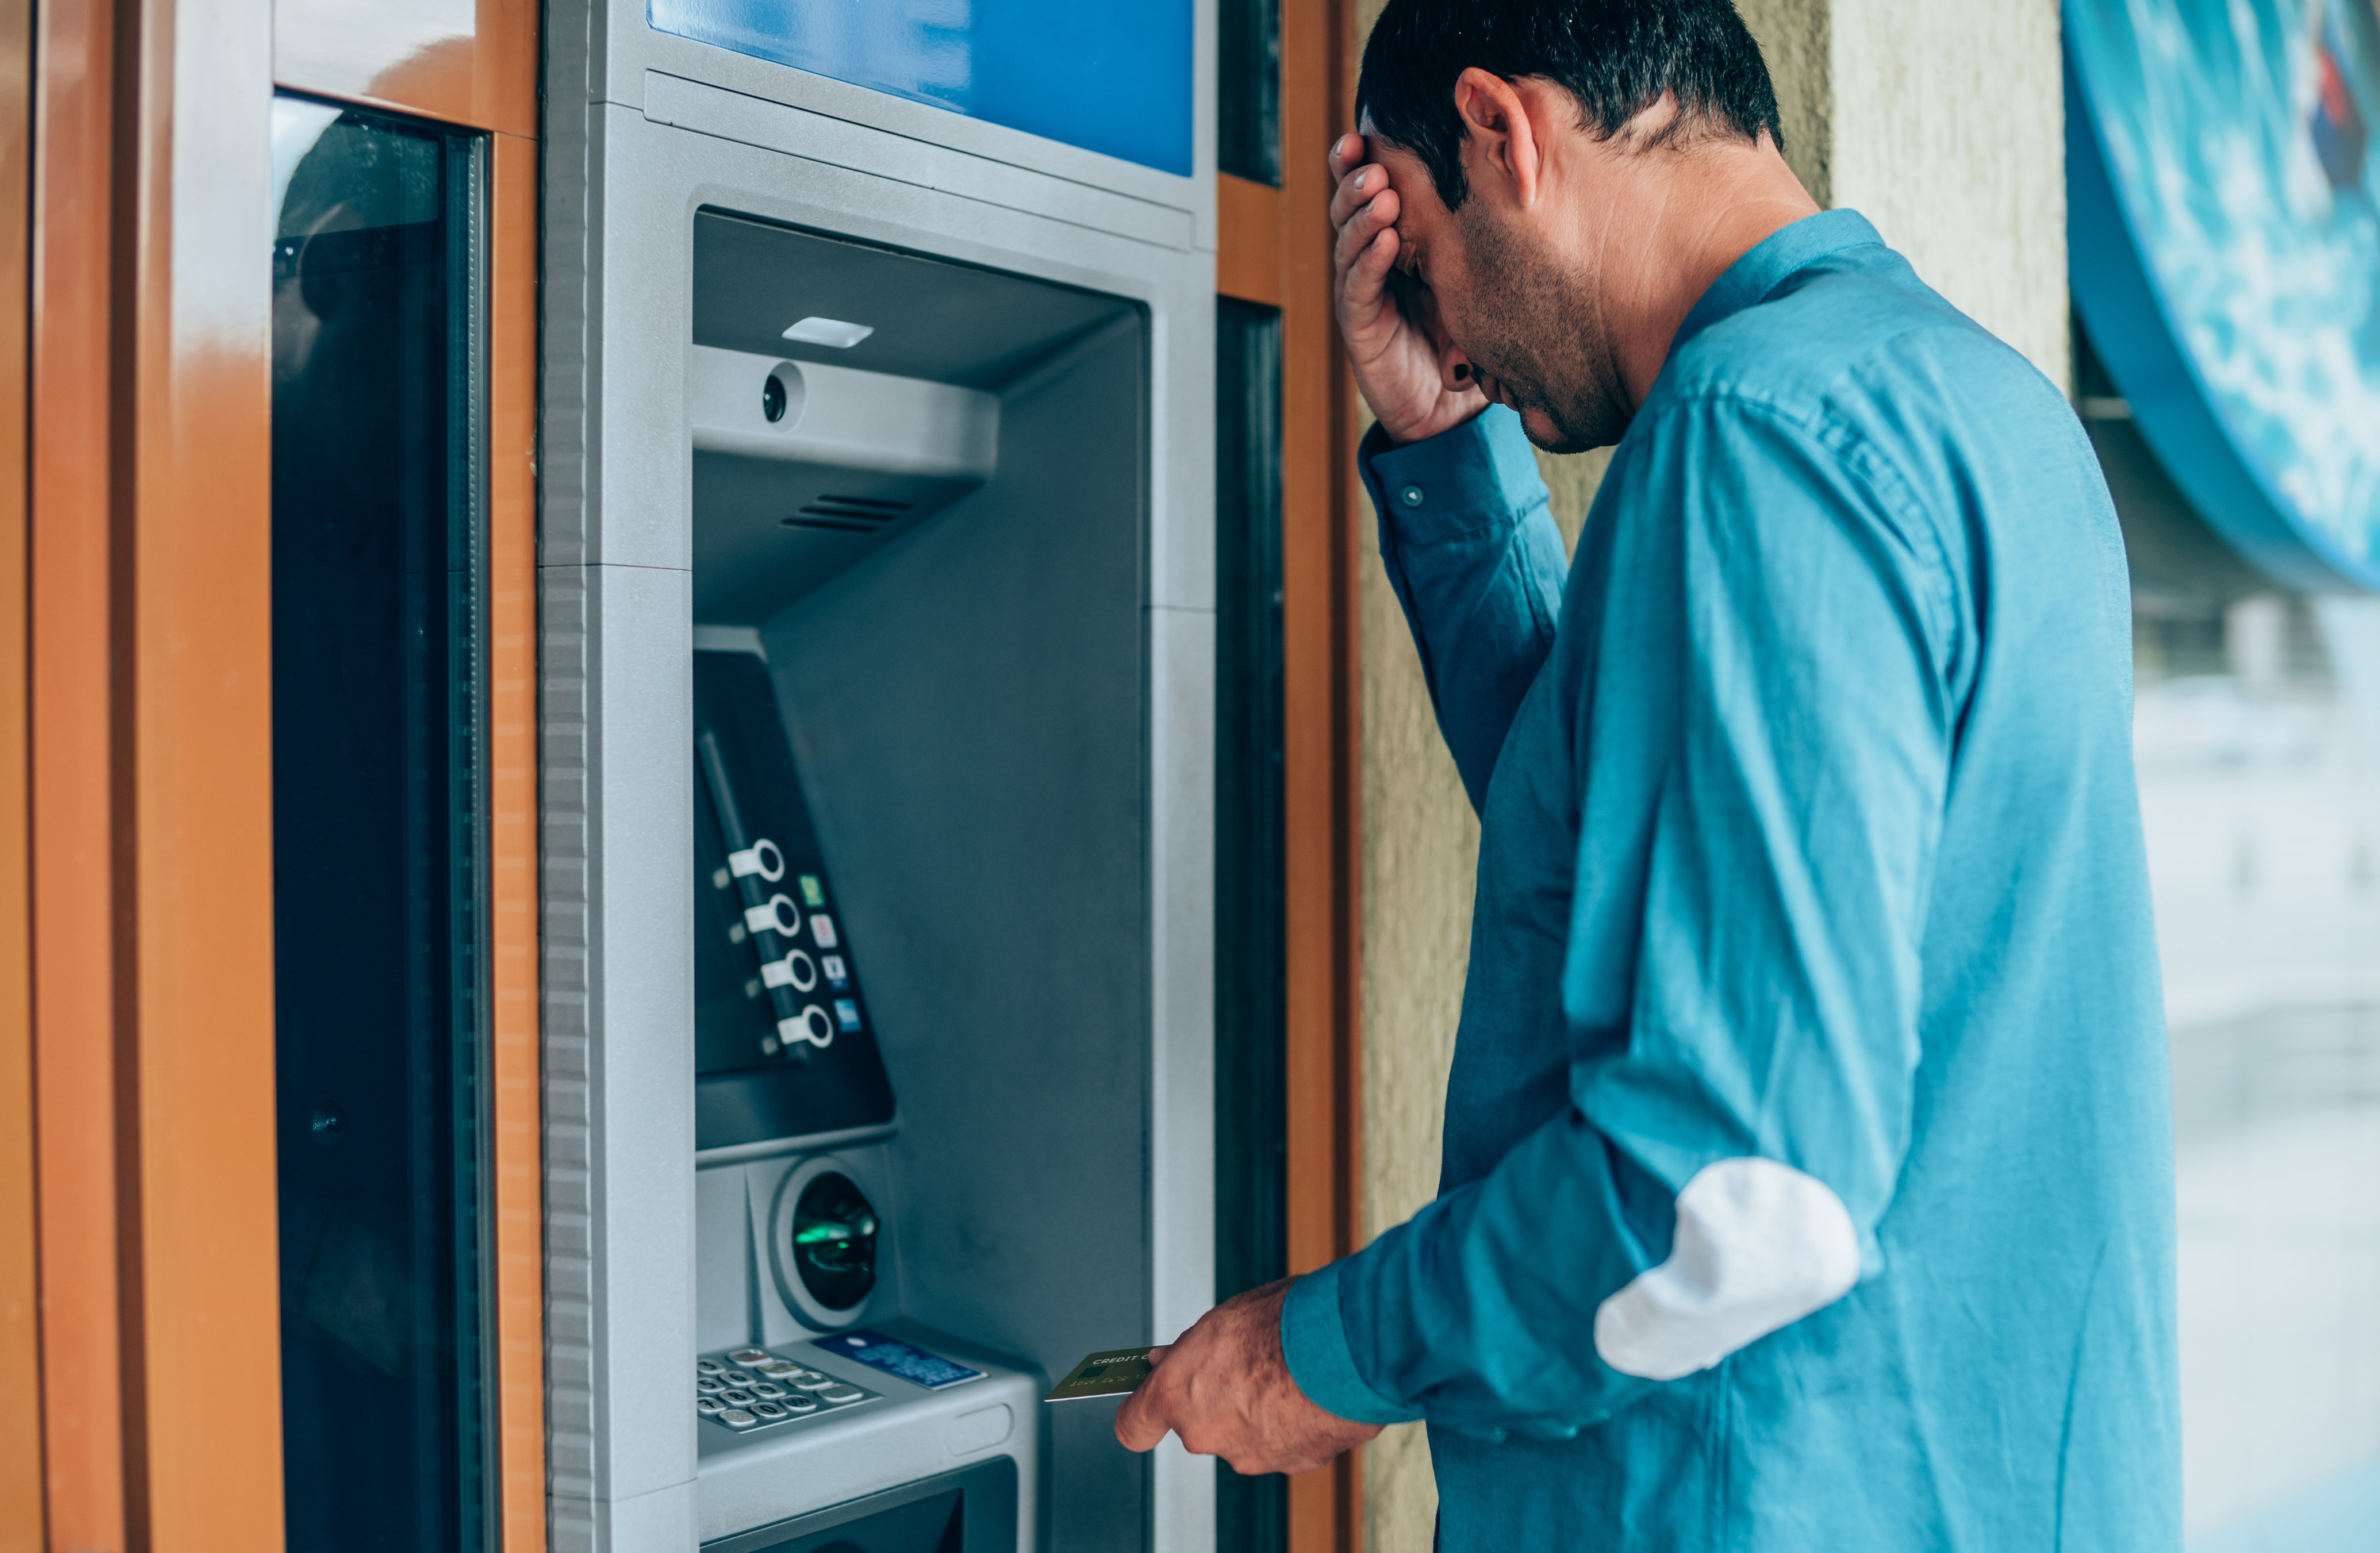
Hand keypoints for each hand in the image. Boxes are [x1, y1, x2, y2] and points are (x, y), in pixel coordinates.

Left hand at [1113, 1278, 1383, 1474]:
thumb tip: (1167, 1359)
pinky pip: (1283, 1441)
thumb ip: (1190, 1348)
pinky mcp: (1292, 1464)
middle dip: (1214, 1397)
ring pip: (1243, 1433)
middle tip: (1243, 1360)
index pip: (1133, 1426)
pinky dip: (1293, 1421)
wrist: (1349, 1348)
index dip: (1140, 1413)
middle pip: (1197, 1423)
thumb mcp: (1223, 1318)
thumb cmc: (1285, 1322)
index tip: (1147, 1399)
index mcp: (1178, 1396)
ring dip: (1257, 1409)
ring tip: (1288, 1369)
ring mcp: (1249, 1455)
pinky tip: (1312, 1389)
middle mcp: (1206, 1435)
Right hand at [1328, 133, 1486, 444]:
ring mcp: (1361, 293)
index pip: (1372, 191)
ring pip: (1349, 244)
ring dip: (1362, 215)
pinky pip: (1359, 288)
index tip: (1367, 128)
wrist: (1450, 407)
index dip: (1363, 160)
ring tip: (1379, 192)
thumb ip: (1474, 235)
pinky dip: (1369, 262)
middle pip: (1349, 209)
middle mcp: (1370, 261)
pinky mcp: (1360, 327)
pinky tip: (1383, 241)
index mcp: (1394, 240)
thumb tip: (1513, 172)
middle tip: (1369, 159)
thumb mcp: (1473, 274)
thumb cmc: (1464, 333)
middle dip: (1355, 180)